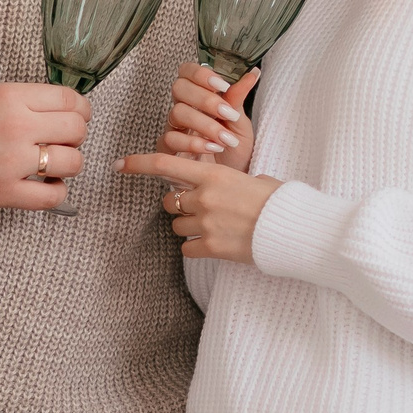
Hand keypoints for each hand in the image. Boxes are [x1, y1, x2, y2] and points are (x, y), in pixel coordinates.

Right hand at [0, 83, 88, 210]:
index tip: (76, 117)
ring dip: (68, 165)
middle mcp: (17, 126)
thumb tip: (58, 111)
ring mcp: (12, 161)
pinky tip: (45, 186)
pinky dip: (56, 192)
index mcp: (12, 97)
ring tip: (52, 165)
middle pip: (77, 130)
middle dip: (75, 137)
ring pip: (73, 162)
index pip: (70, 100)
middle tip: (61, 142)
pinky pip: (52, 196)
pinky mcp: (4, 192)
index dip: (80, 110)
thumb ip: (23, 102)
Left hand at [116, 151, 280, 262]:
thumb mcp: (253, 178)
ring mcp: (206, 224)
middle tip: (202, 208)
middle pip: (170, 201)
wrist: (293, 228)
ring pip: (177, 226)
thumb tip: (222, 185)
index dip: (138, 163)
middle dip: (180, 205)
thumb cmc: (278, 200)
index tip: (119, 165)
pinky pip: (188, 249)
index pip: (165, 164)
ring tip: (217, 227)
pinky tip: (217, 244)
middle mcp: (204, 198)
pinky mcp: (212, 248)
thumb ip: (228, 180)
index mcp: (214, 174)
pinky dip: (197, 248)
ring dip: (191, 227)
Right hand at [156, 64, 257, 169]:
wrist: (231, 180)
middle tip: (227, 114)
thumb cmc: (234, 149)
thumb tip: (252, 72)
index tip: (223, 85)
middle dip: (205, 99)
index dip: (200, 73)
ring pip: (177, 113)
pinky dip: (193, 142)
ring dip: (204, 124)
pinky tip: (213, 147)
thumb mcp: (240, 123)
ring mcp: (174, 129)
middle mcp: (184, 108)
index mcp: (199, 96)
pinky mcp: (168, 150)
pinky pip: (170, 139)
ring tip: (225, 138)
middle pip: (179, 88)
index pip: (187, 72)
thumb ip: (238, 98)